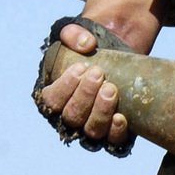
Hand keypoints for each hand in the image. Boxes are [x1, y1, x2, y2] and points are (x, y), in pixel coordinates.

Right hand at [38, 0, 162, 149]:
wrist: (120, 57)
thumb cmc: (92, 48)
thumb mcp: (78, 35)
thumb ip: (73, 33)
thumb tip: (86, 43)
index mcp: (56, 96)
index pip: (52, 100)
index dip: (65, 86)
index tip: (81, 68)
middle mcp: (72, 116)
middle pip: (72, 116)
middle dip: (85, 95)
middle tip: (98, 74)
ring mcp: (92, 126)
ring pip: (91, 130)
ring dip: (100, 111)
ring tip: (111, 89)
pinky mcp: (113, 132)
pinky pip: (113, 141)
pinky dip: (116, 132)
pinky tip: (121, 117)